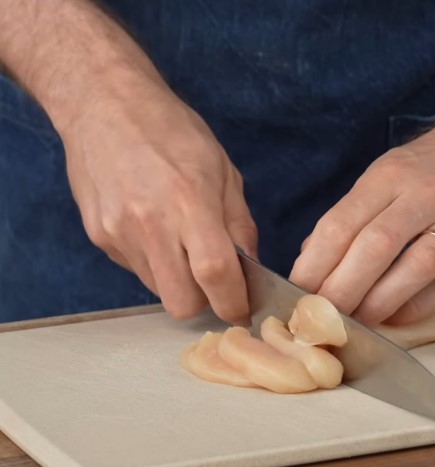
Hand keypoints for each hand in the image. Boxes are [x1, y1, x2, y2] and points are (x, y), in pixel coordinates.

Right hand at [61, 80, 256, 323]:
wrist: (103, 105)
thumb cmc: (172, 131)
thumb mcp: (223, 170)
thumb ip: (239, 224)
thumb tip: (251, 268)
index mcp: (190, 203)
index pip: (216, 275)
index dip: (234, 302)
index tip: (243, 309)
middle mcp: (151, 225)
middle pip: (181, 303)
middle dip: (204, 303)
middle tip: (215, 283)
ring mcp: (119, 234)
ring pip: (157, 290)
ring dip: (177, 281)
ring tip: (181, 243)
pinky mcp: (99, 237)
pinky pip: (136, 269)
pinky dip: (154, 263)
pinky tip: (154, 230)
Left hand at [289, 113, 434, 324]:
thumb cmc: (431, 165)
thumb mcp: (385, 173)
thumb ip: (351, 215)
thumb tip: (312, 260)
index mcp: (392, 175)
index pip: (344, 222)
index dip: (316, 264)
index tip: (297, 292)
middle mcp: (429, 194)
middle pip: (377, 247)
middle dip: (343, 289)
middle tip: (322, 318)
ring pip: (416, 269)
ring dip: (380, 303)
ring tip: (357, 323)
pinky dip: (417, 307)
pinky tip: (395, 316)